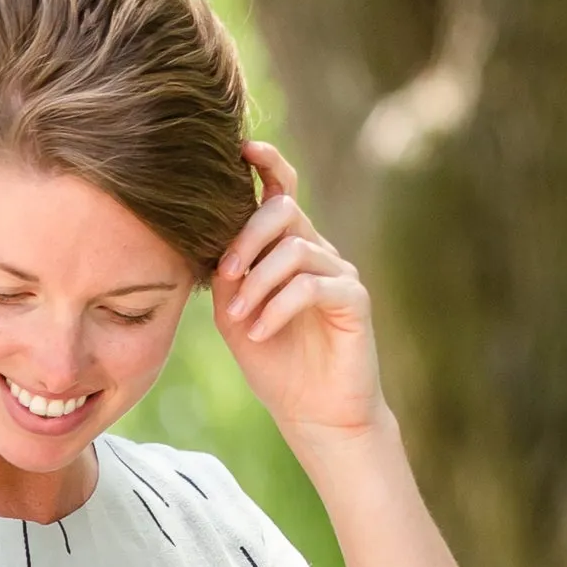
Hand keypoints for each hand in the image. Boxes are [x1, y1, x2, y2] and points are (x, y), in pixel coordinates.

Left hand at [213, 142, 383, 443]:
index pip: (281, 190)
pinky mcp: (354, 299)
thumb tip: (212, 240)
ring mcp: (339, 272)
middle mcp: (318, 251)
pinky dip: (277, 307)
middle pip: (283, 211)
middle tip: (224, 276)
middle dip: (246, 239)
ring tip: (240, 320)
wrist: (317, 417)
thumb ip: (226, 277)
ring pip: (294, 250)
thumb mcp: (237, 317)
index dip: (266, 163)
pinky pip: (311, 286)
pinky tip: (259, 332)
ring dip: (257, 283)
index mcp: (289, 248)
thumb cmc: (277, 367)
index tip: (240, 149)